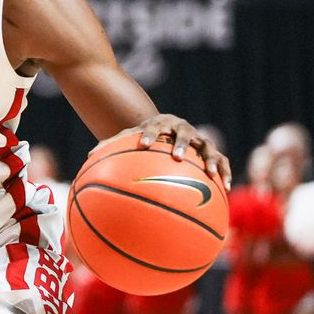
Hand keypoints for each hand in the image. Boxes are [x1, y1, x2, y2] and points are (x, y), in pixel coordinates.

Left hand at [105, 113, 232, 187]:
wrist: (168, 128)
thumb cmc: (144, 136)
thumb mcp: (129, 137)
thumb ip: (111, 145)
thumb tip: (88, 156)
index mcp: (160, 124)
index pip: (153, 127)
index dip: (149, 135)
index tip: (143, 144)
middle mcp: (181, 129)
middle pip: (184, 133)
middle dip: (180, 144)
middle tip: (176, 156)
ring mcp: (199, 139)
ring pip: (208, 147)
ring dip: (210, 160)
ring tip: (211, 174)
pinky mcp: (211, 151)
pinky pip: (223, 162)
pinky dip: (225, 173)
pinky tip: (225, 189)